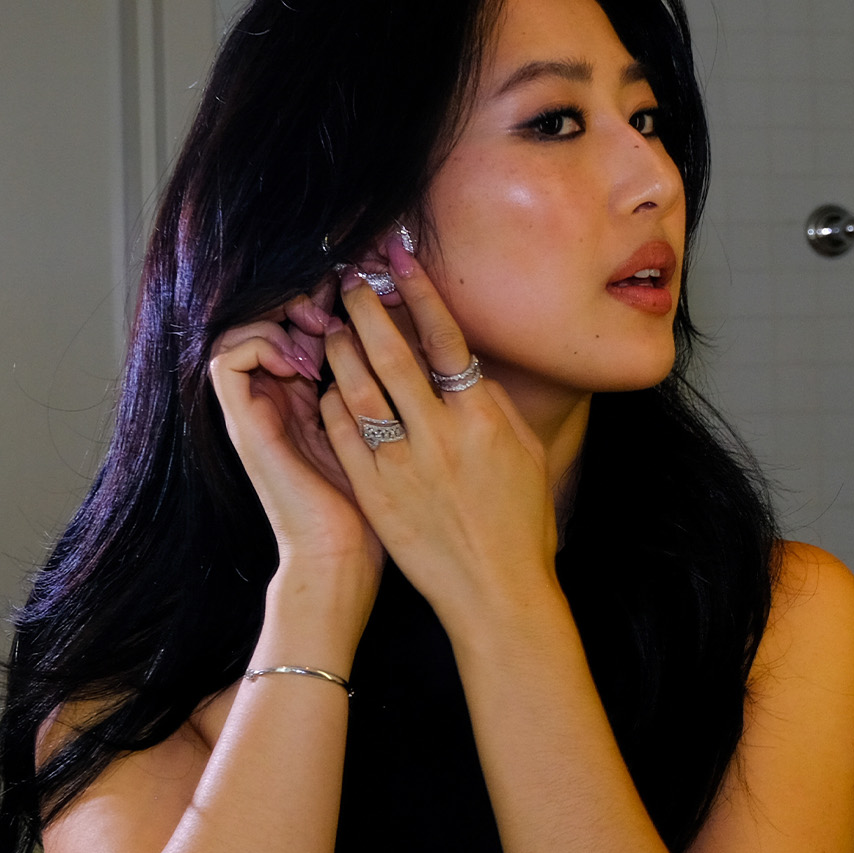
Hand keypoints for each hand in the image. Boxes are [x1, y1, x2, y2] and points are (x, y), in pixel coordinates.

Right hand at [208, 283, 381, 581]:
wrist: (343, 558)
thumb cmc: (376, 509)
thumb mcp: (386, 436)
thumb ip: (385, 395)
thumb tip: (413, 348)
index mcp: (309, 401)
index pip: (302, 330)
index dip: (328, 305)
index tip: (365, 302)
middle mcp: (277, 402)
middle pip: (270, 322)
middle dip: (304, 302)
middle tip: (341, 303)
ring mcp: (256, 413)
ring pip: (242, 332)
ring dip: (281, 320)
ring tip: (322, 329)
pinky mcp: (244, 427)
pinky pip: (227, 361)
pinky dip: (262, 346)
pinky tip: (305, 362)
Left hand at [320, 235, 559, 627]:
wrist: (497, 592)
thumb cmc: (521, 524)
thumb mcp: (526, 455)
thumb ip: (495, 407)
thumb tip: (467, 369)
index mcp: (484, 418)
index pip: (445, 338)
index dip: (419, 292)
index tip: (398, 260)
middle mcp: (441, 433)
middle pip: (392, 352)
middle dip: (366, 308)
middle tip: (347, 282)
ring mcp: (403, 463)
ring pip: (358, 387)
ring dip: (341, 349)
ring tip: (331, 327)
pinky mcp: (375, 491)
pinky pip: (342, 433)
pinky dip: (332, 402)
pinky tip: (327, 386)